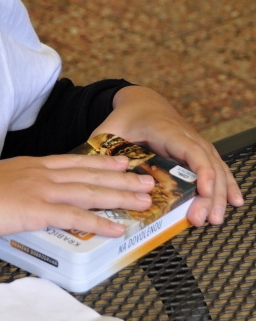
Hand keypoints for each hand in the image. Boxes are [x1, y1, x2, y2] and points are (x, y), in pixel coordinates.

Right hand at [0, 153, 155, 241]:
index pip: (73, 162)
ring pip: (89, 192)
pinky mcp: (34, 210)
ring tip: (144, 200)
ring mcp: (39, 190)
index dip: (100, 162)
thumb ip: (10, 191)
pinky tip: (117, 229)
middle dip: (121, 178)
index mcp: (28, 166)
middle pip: (89, 174)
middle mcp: (39, 174)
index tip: (121, 161)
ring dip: (120, 196)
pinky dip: (99, 222)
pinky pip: (75, 217)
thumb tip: (16, 202)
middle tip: (147, 180)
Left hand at [91, 85, 243, 225]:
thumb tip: (83, 166)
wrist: (143, 102)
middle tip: (204, 218)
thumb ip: (99, 145)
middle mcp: (187, 137)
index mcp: (167, 131)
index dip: (201, 171)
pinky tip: (236, 201)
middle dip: (210, 193)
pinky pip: (218, 168)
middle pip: (207, 165)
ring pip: (216, 168)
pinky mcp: (199, 152)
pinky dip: (228, 184)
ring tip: (217, 218)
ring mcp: (196, 144)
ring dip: (220, 194)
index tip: (204, 189)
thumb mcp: (110, 128)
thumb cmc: (126, 118)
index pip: (191, 151)